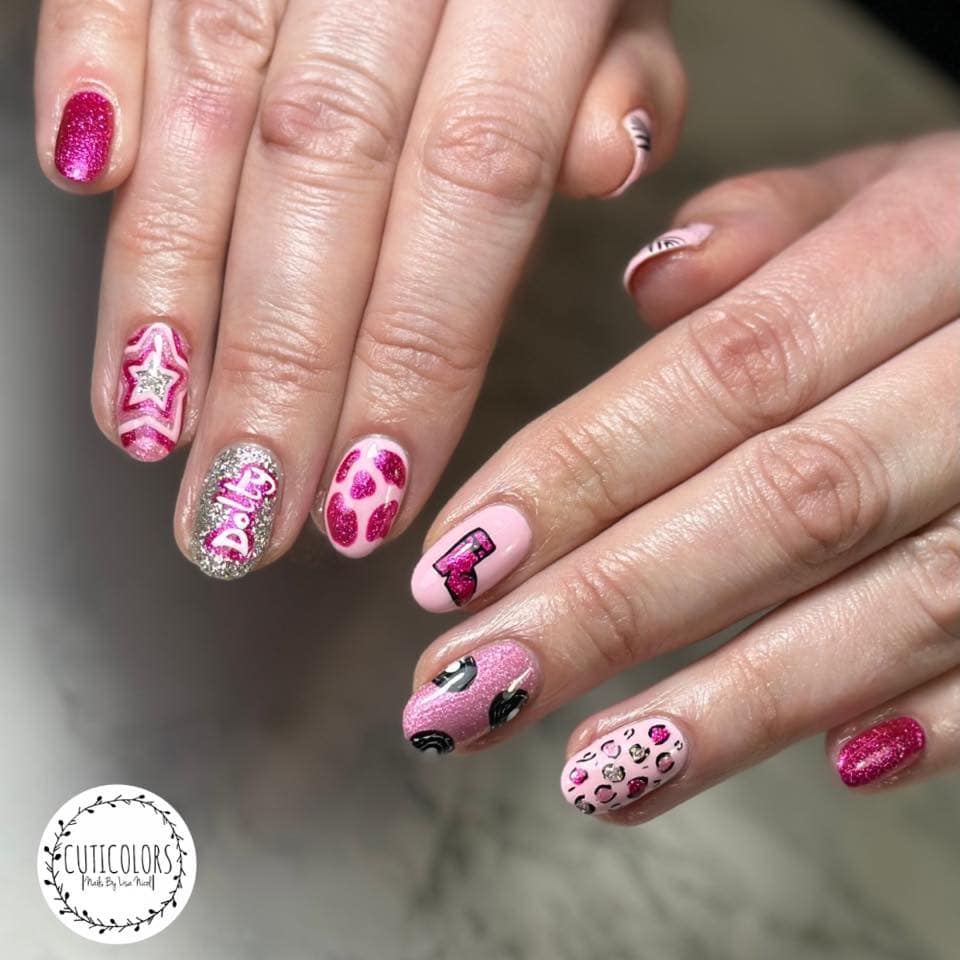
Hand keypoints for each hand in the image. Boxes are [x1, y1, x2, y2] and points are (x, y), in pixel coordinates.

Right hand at [34, 0, 685, 578]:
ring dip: (171, 279)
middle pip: (328, 178)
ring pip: (214, 99)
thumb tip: (605, 161)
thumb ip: (623, 59)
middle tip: (241, 517)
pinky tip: (78, 181)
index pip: (474, 193)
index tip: (368, 497)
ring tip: (147, 427)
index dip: (411, 361)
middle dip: (277, 369)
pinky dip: (91, 59)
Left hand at [401, 132, 959, 819]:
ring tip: (589, 772)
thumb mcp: (904, 182)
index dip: (578, 473)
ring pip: (894, 607)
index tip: (457, 562)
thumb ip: (778, 224)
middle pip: (781, 505)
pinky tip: (829, 767)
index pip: (720, 374)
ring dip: (731, 708)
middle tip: (471, 689)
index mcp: (929, 247)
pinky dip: (931, 715)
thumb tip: (650, 280)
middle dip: (610, 611)